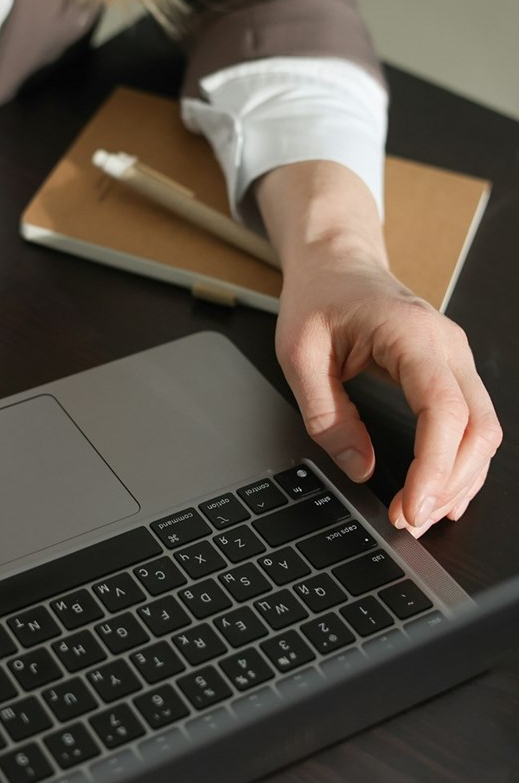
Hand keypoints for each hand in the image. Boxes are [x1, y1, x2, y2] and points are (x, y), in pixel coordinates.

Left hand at [275, 250, 501, 536]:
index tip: (413, 506)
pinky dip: (461, 461)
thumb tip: (359, 468)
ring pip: (484, 429)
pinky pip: (472, 422)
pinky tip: (442, 491)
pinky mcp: (451, 370)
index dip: (435, 466)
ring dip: (458, 478)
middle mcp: (446, 344)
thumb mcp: (298, 354)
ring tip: (419, 514)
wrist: (336, 262)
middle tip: (410, 520)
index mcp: (409, 333)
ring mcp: (455, 357)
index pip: (444, 409)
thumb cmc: (319, 297)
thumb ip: (326, 414)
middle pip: (478, 426)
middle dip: (450, 483)